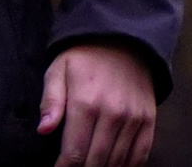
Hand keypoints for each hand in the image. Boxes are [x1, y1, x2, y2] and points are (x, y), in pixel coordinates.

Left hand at [40, 41, 156, 166]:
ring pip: (116, 161)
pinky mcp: (148, 117)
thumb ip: (50, 101)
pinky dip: (128, 166)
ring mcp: (133, 117)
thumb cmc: (85, 57)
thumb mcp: (58, 70)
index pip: (74, 153)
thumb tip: (43, 130)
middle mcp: (112, 113)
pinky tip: (115, 166)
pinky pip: (141, 153)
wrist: (124, 38)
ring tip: (91, 166)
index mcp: (86, 103)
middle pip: (95, 161)